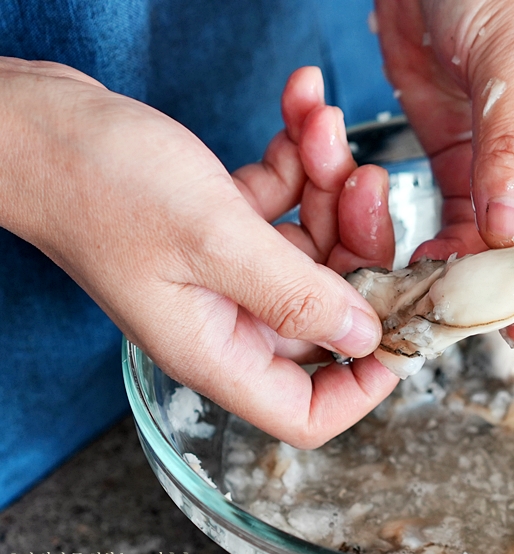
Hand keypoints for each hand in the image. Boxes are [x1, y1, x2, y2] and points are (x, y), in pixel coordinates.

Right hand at [0, 60, 397, 447]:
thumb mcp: (210, 239)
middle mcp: (229, 319)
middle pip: (330, 311)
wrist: (35, 122)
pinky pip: (285, 203)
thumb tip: (364, 336)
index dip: (365, 381)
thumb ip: (293, 295)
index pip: (308, 413)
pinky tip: (299, 109)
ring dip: (329, 182)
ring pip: (314, 246)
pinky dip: (299, 159)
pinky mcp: (225, 226)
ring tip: (321, 124)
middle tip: (362, 182)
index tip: (404, 317)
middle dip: (357, 241)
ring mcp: (227, 271)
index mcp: (219, 350)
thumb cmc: (97, 183)